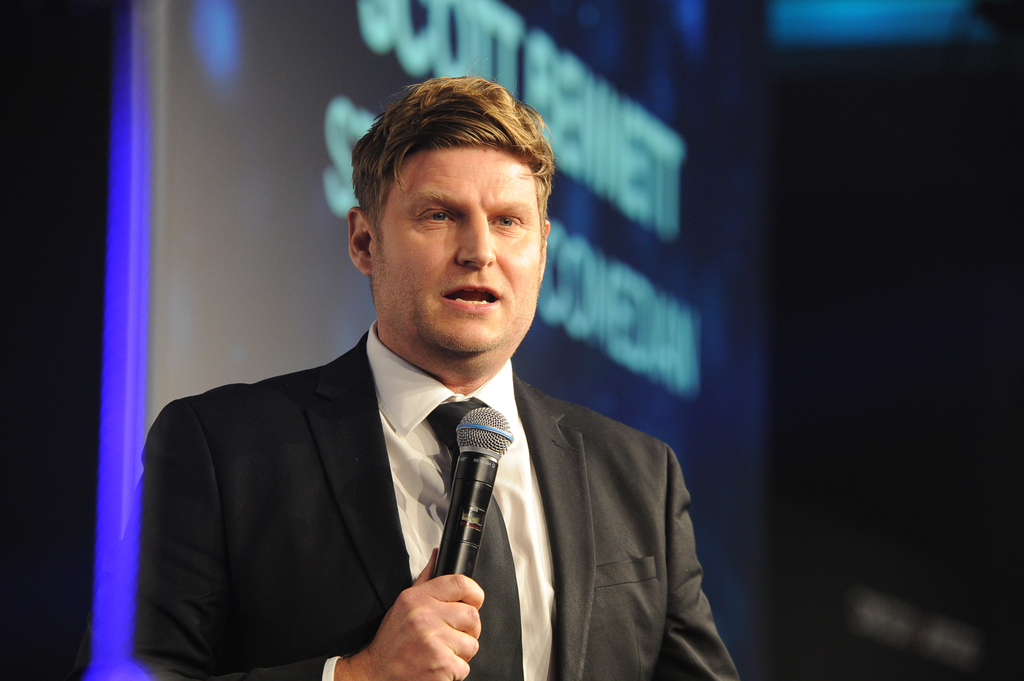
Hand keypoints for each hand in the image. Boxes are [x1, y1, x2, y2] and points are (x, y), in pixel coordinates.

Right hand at [336, 550, 483, 680]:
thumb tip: (437, 556)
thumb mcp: (403, 604)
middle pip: (472, 615)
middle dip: (469, 629)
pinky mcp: (440, 665)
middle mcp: (425, 617)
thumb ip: (424, 580)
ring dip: (461, 652)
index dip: (474, 592)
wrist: (376, 674)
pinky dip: (455, 671)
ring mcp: (434, 642)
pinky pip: (464, 667)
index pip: (459, 583)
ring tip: (442, 652)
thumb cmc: (391, 642)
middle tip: (454, 635)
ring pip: (471, 644)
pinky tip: (438, 666)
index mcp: (417, 599)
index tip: (475, 600)